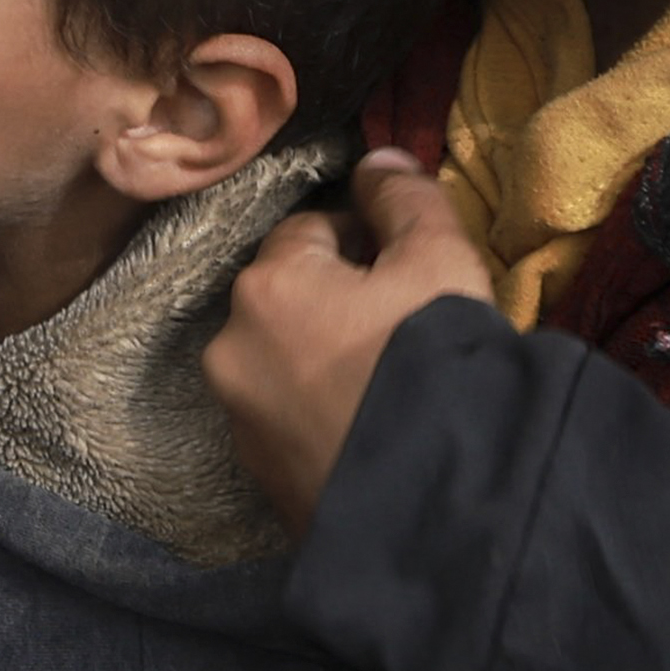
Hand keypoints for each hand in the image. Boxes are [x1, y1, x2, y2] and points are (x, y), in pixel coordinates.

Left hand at [208, 153, 494, 531]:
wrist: (438, 509)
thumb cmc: (435, 365)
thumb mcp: (437, 260)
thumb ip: (404, 197)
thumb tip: (376, 161)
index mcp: (265, 286)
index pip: (312, 231)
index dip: (369, 243)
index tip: (412, 274)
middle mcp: (231, 350)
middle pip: (292, 299)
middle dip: (341, 303)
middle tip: (406, 329)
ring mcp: (240, 422)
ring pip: (287, 362)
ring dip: (327, 360)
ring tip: (392, 385)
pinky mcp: (260, 480)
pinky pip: (292, 421)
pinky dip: (324, 415)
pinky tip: (375, 429)